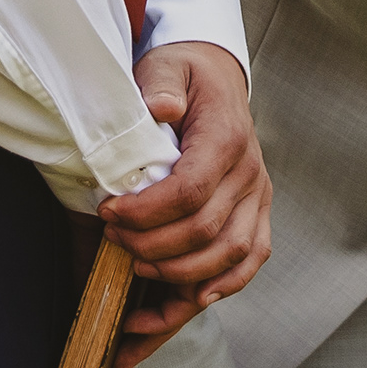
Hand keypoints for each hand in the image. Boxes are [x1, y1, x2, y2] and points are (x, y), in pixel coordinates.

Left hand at [100, 40, 272, 367]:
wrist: (218, 78)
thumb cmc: (185, 76)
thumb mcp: (167, 66)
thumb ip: (162, 85)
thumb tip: (161, 108)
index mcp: (226, 138)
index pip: (190, 191)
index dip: (146, 213)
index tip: (109, 213)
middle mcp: (250, 173)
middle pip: (205, 231)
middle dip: (152, 245)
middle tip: (113, 239)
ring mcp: (258, 198)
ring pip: (230, 255)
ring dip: (180, 273)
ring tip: (137, 267)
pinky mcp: (256, 215)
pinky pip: (249, 261)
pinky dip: (223, 286)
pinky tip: (190, 301)